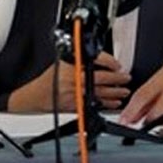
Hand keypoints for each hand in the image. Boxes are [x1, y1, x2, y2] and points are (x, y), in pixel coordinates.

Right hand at [7, 52, 130, 111]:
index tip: (117, 64)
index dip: (109, 62)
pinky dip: (106, 104)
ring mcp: (76, 94)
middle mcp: (74, 79)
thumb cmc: (49, 78)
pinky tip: (114, 103)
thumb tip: (96, 56)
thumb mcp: (61, 60)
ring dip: (115, 93)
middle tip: (126, 77)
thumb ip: (78, 58)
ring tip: (124, 91)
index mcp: (71, 65)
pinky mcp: (76, 106)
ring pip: (101, 93)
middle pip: (101, 78)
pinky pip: (95, 105)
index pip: (95, 60)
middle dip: (117, 79)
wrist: (37, 96)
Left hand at [118, 50, 162, 125]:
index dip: (132, 110)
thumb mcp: (159, 78)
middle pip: (157, 111)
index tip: (124, 120)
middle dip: (146, 121)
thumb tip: (131, 114)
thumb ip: (147, 96)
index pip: (143, 95)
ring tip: (154, 120)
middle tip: (137, 124)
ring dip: (160, 123)